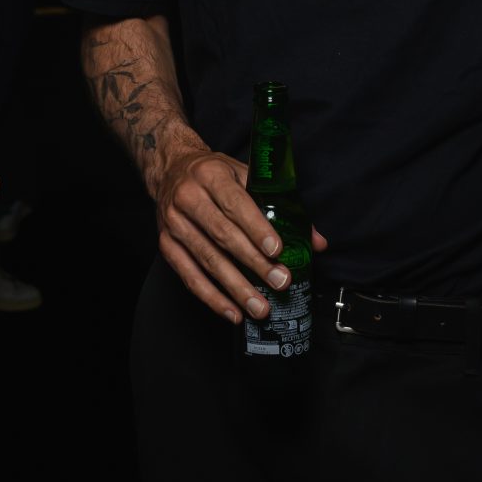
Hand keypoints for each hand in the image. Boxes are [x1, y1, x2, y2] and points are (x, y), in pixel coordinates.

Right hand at [155, 143, 326, 323]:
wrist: (171, 169)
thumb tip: (316, 242)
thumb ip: (281, 205)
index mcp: (210, 174)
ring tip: (259, 307)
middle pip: (223, 235)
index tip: (276, 251)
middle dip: (253, 262)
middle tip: (279, 282)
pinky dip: (211, 298)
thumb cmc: (215, 175)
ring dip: (235, 287)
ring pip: (207, 260)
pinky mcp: (166, 245)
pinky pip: (189, 276)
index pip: (235, 203)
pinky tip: (232, 312)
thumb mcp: (246, 176)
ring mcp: (173, 223)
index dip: (256, 228)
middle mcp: (188, 197)